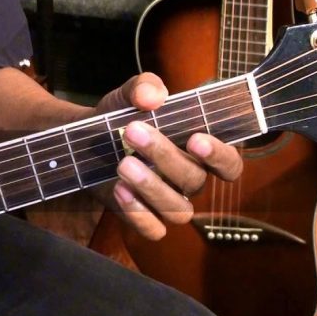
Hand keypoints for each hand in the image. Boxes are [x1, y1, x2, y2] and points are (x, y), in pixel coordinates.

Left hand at [90, 73, 242, 239]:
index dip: (219, 156)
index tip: (195, 139)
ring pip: (178, 211)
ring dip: (151, 187)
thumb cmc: (121, 118)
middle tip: (132, 131)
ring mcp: (168, 201)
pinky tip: (119, 189)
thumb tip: (153, 95)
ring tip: (122, 164)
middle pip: (194, 180)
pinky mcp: (144, 217)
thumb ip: (143, 86)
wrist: (87, 141)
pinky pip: (154, 229)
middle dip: (164, 155)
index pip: (229, 164)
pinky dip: (138, 212)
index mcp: (199, 151)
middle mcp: (189, 180)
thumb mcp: (130, 95)